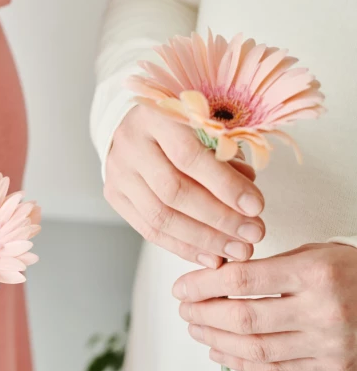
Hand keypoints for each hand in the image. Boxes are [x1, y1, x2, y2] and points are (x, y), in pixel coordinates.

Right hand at [104, 105, 265, 268]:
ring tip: (237, 251)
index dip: (224, 185)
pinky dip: (183, 247)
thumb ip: (227, 156)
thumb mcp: (209, 124)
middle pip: (172, 191)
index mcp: (156, 114)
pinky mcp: (114, 194)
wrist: (137, 124)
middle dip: (219, 218)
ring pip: (159, 216)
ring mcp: (117, 170)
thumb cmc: (183, 123)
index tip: (256, 207)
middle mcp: (130, 142)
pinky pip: (148, 229)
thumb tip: (247, 202)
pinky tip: (211, 256)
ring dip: (203, 239)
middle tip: (253, 235)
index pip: (189, 156)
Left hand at [174, 243, 356, 370]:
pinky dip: (241, 364)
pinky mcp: (333, 367)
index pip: (242, 281)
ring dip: (216, 340)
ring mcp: (328, 344)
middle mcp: (322, 310)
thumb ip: (267, 266)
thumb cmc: (351, 272)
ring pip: (255, 349)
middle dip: (203, 314)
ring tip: (196, 329)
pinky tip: (221, 352)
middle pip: (243, 318)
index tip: (182, 287)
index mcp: (314, 274)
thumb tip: (215, 275)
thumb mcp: (312, 253)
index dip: (203, 285)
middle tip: (185, 308)